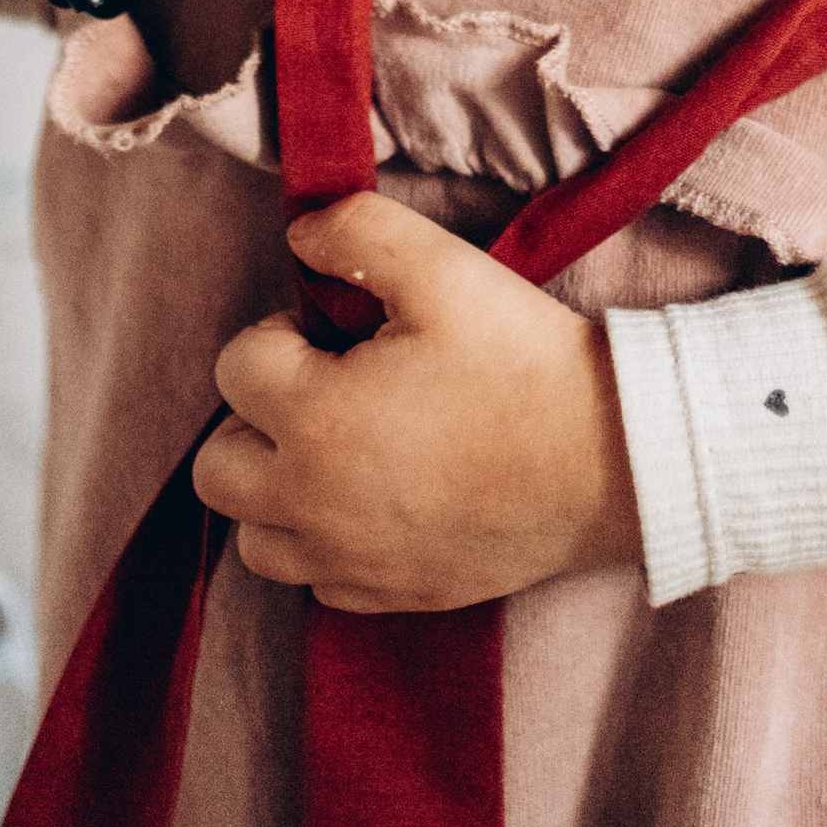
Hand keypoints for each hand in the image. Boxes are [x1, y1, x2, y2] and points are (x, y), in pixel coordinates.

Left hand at [195, 192, 642, 611]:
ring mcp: (352, 561)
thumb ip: (352, 230)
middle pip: (217, 469)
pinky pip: (315, 581)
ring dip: (276, 490)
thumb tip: (298, 237)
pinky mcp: (392, 596)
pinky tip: (376, 497)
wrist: (609, 460)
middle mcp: (314, 505)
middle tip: (325, 389)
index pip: (234, 368)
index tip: (337, 331)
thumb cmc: (521, 360)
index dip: (281, 333)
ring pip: (255, 538)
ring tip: (340, 447)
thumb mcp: (439, 265)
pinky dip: (324, 542)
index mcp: (315, 420)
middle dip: (255, 418)